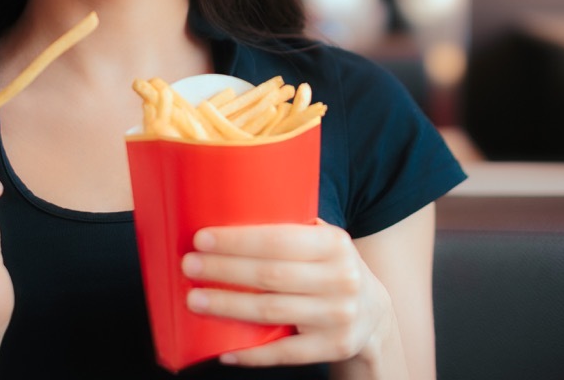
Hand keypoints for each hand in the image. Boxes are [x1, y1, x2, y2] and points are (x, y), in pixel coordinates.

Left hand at [182, 220, 394, 368]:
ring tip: (195, 299)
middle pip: (270, 275)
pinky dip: (252, 354)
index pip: (278, 239)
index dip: (237, 240)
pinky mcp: (334, 347)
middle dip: (224, 270)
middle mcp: (341, 279)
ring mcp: (339, 316)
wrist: (375, 315)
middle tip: (188, 265)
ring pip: (272, 312)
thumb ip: (290, 229)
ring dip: (228, 307)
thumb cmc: (332, 269)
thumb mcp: (323, 242)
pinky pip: (285, 353)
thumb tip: (227, 210)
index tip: (201, 239)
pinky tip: (224, 351)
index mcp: (334, 244)